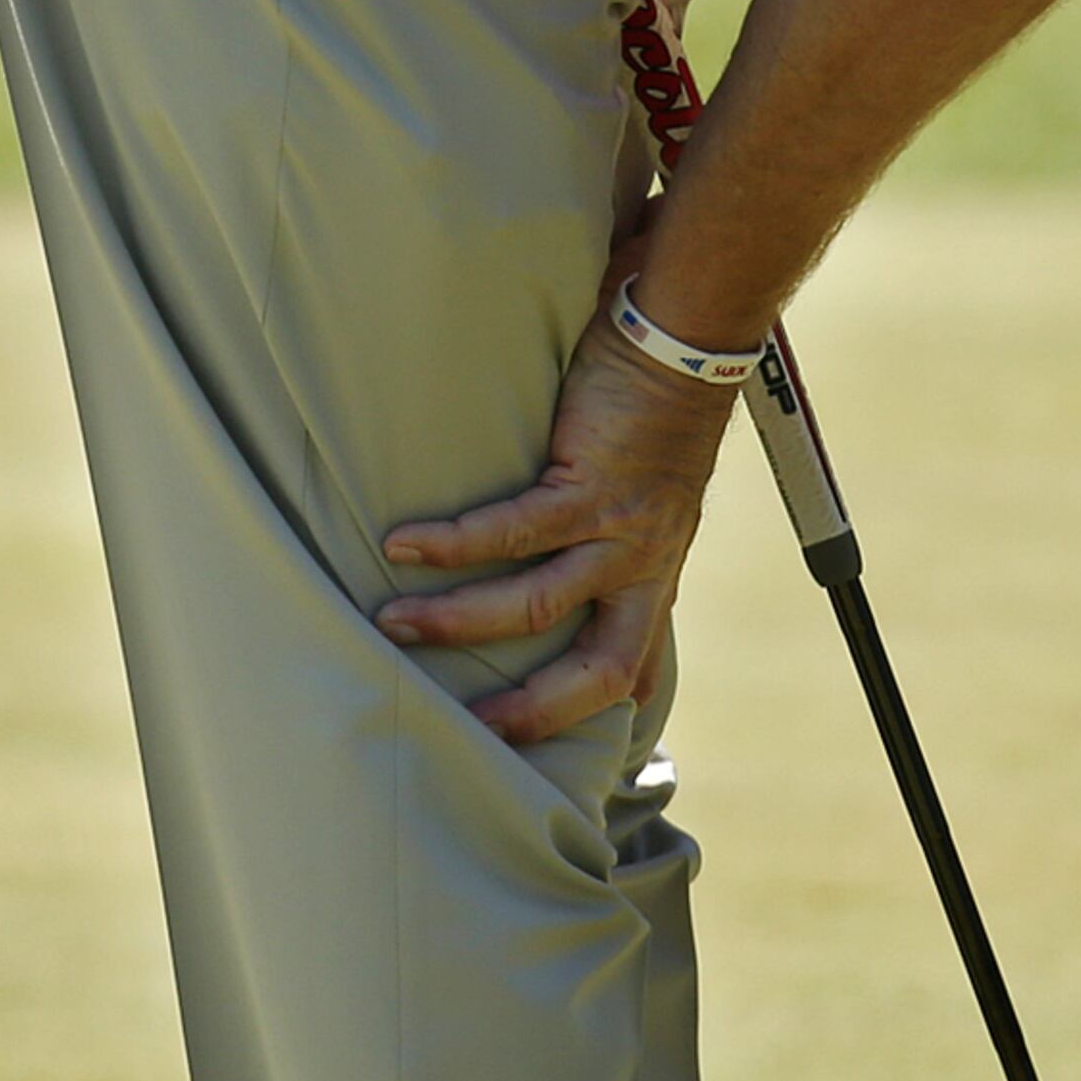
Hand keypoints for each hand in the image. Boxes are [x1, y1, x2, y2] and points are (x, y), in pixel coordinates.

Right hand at [375, 302, 741, 745]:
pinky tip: (400, 544)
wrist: (689, 336)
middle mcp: (646, 561)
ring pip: (535, 605)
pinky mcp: (591, 485)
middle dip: (533, 712)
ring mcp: (621, 528)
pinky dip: (451, 544)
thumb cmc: (654, 403)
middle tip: (467, 732)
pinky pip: (512, 531)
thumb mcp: (649, 488)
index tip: (559, 744)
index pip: (638, 660)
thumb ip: (616, 530)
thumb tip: (575, 556)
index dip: (608, 710)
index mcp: (656, 567)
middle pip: (601, 671)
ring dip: (457, 622)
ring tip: (391, 622)